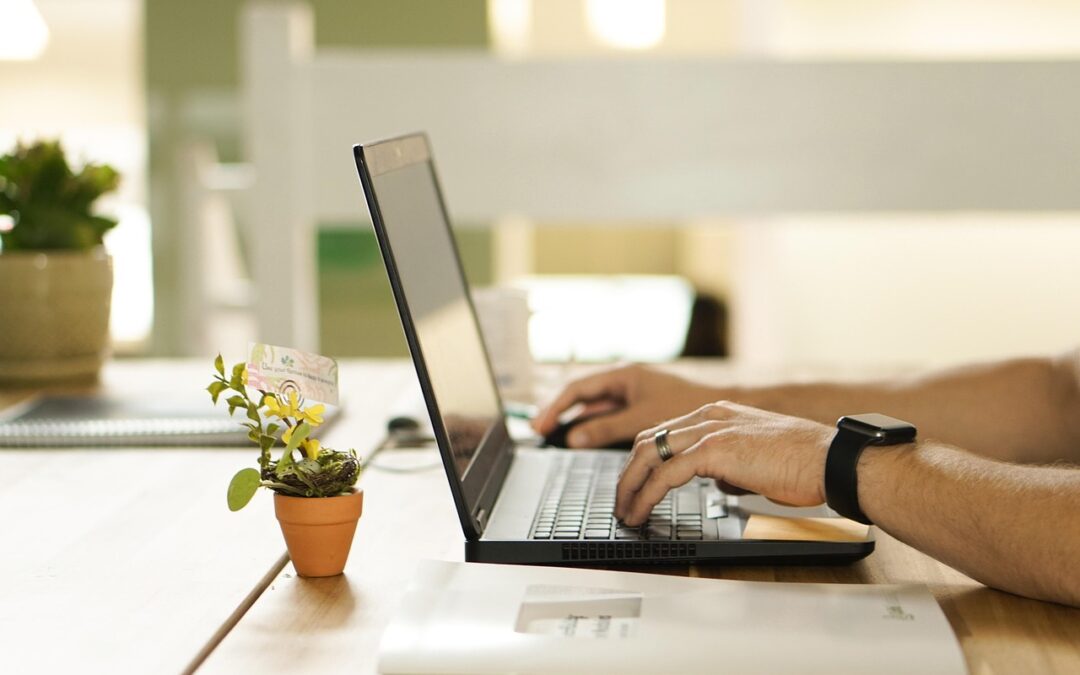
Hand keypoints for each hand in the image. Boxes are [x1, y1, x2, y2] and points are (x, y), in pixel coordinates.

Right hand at [532, 365, 722, 447]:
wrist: (721, 409)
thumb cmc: (688, 406)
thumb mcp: (642, 420)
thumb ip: (606, 429)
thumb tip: (574, 437)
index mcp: (623, 375)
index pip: (578, 388)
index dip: (556, 407)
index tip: (540, 425)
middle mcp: (624, 381)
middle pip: (582, 396)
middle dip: (559, 412)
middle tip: (538, 430)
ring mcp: (631, 394)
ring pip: (595, 407)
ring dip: (575, 419)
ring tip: (553, 434)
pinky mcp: (640, 407)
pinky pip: (608, 415)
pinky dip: (594, 426)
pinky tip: (583, 438)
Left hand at [614, 401, 833, 525]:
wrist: (830, 460)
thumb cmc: (804, 463)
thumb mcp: (757, 459)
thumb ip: (731, 465)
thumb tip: (718, 482)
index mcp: (718, 413)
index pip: (664, 431)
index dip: (643, 459)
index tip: (634, 483)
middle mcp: (709, 415)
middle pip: (647, 439)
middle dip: (628, 473)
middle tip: (621, 500)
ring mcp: (710, 430)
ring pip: (648, 454)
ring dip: (630, 486)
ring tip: (625, 511)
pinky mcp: (715, 451)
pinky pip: (666, 474)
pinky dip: (647, 495)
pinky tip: (641, 512)